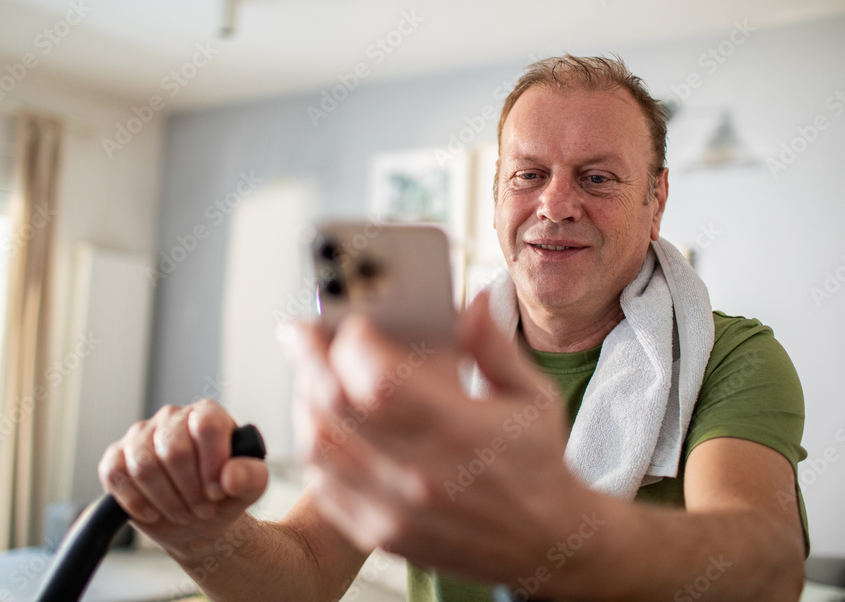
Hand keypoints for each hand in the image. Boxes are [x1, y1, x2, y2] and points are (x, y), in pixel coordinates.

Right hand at [98, 400, 268, 552]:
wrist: (198, 520)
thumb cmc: (224, 494)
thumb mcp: (250, 488)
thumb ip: (251, 477)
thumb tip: (231, 476)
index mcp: (207, 413)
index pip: (206, 425)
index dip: (212, 463)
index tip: (218, 492)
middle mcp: (172, 417)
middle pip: (174, 450)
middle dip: (189, 490)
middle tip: (202, 509)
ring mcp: (140, 435)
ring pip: (144, 465)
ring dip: (166, 500)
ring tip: (183, 512)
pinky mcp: (116, 457)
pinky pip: (116, 475)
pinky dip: (135, 501)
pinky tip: (153, 513)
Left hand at [282, 291, 592, 584]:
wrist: (544, 543)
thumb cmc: (537, 464)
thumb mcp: (534, 396)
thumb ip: (493, 345)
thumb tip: (470, 301)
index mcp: (462, 431)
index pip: (382, 380)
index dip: (354, 343)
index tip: (353, 322)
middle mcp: (423, 473)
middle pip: (336, 407)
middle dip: (309, 358)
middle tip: (301, 332)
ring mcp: (397, 509)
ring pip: (320, 445)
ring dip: (304, 400)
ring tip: (307, 373)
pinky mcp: (382, 534)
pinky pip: (323, 485)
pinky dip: (313, 445)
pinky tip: (319, 421)